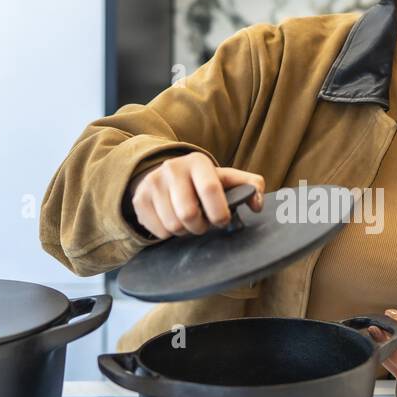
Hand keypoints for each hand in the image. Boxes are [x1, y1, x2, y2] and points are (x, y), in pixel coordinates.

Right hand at [129, 151, 264, 238]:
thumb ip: (250, 186)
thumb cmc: (203, 181)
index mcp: (197, 162)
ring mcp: (153, 183)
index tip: (222, 220)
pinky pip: (158, 231)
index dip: (219, 212)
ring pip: (173, 225)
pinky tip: (173, 221)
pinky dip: (169, 234)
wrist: (165, 177)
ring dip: (185, 231)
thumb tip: (257, 204)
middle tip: (204, 223)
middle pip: (188, 213)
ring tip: (189, 221)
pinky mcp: (139, 199)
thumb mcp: (227, 179)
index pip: (210, 189)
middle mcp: (172, 168)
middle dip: (201, 226)